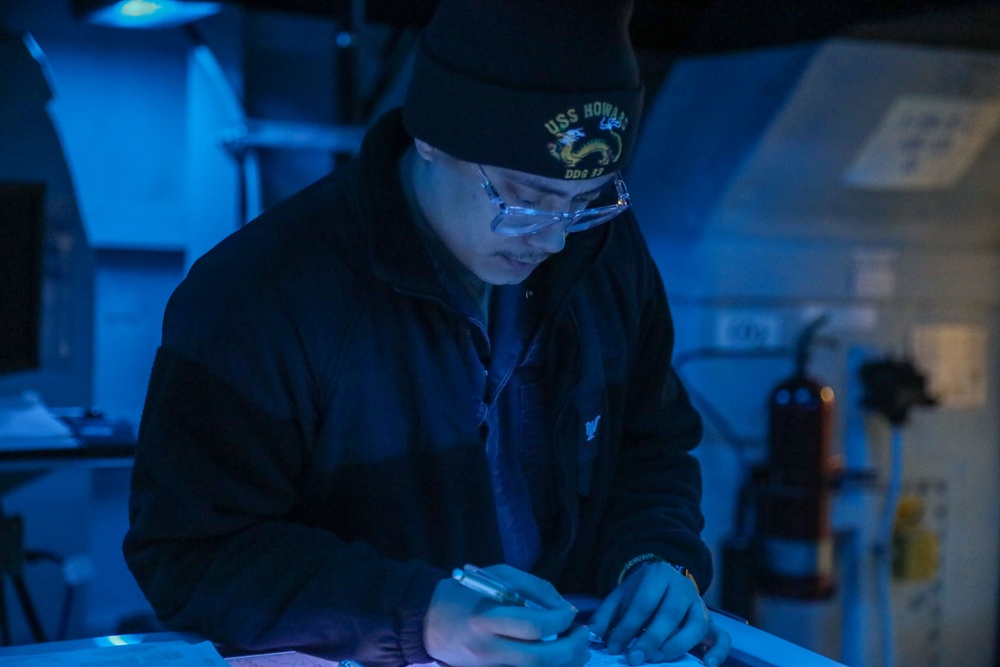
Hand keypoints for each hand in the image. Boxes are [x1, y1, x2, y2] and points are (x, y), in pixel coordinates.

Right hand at [424, 564, 589, 666]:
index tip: (570, 613)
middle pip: (539, 659)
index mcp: (486, 618)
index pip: (532, 626)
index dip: (560, 620)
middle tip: (584, 636)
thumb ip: (533, 587)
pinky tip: (559, 660)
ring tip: (579, 650)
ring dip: (565, 664)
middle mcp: (487, 648)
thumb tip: (564, 608)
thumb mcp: (497, 576)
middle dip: (571, 649)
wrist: (429, 622)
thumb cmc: (465, 593)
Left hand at [587, 561, 730, 665]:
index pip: (643, 603)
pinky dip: (718, 652)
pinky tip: (705, 664)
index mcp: (658, 575)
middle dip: (650, 640)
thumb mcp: (619, 597)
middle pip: (670, 614)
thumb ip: (605, 616)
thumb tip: (592, 636)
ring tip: (658, 660)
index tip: (614, 647)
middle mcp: (682, 588)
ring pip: (696, 626)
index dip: (628, 627)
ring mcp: (699, 605)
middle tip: (634, 659)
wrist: (662, 580)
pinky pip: (722, 637)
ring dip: (677, 646)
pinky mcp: (711, 621)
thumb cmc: (639, 593)